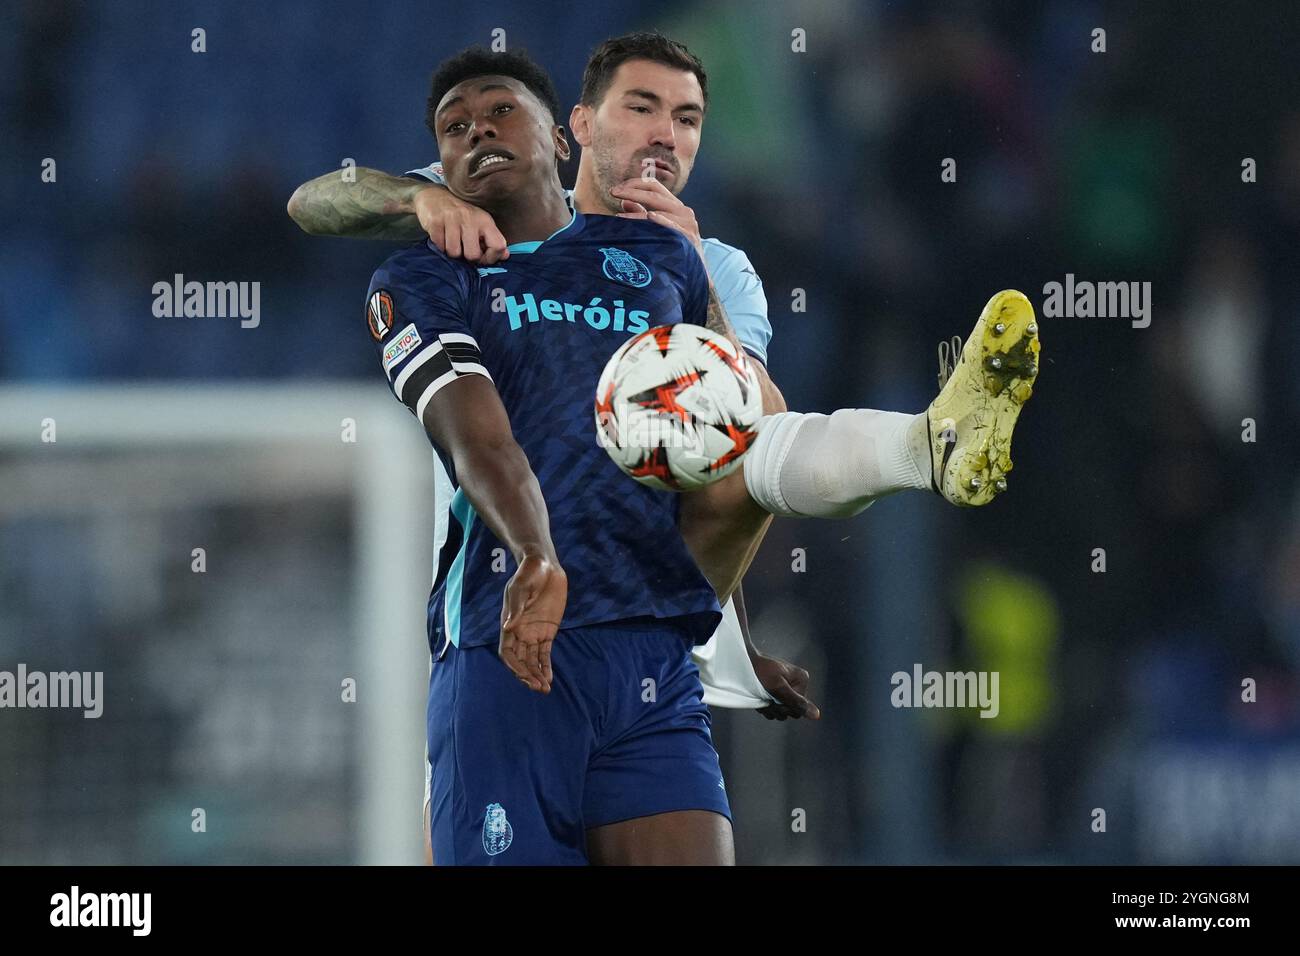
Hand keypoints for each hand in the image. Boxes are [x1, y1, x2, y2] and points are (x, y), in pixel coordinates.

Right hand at [413, 186, 508, 263]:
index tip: (481, 257)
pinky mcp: (435, 222)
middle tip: (462, 248)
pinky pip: (439, 246)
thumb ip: (492, 240)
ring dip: (451, 252)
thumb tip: (505, 255)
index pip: (498, 246)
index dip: (490, 258)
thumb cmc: (460, 215)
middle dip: (466, 257)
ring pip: (454, 253)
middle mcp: (470, 218)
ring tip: (450, 241)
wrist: (433, 196)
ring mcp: (452, 219)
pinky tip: (441, 237)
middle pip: (473, 255)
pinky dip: (439, 246)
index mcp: (485, 220)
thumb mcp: (479, 223)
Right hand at [498, 553, 566, 692]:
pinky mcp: (547, 631)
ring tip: (544, 689)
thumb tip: (509, 627)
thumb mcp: (521, 587)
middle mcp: (520, 632)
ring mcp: (533, 632)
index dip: (514, 666)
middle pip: (520, 660)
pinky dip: (546, 666)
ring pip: (532, 660)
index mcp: (509, 624)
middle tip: (538, 688)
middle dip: (527, 675)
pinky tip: (549, 678)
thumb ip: (517, 607)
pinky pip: (545, 653)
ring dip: (536, 675)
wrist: (544, 565)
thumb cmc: (529, 572)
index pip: (507, 652)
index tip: (524, 676)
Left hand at [610, 177, 703, 258]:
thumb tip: (623, 202)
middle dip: (631, 191)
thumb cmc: (674, 250)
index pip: (654, 186)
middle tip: (613, 192)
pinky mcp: (688, 237)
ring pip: (658, 211)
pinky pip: (673, 227)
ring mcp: (687, 224)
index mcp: (675, 206)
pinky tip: (649, 217)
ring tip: (619, 217)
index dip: (634, 184)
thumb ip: (641, 214)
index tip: (616, 189)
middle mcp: (683, 211)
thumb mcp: (658, 228)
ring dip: (637, 213)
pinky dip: (661, 220)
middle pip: (654, 194)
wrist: (695, 273)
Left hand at [752, 654, 820, 719]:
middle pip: (792, 712)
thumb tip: (817, 715)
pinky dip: (765, 707)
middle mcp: (797, 685)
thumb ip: (796, 702)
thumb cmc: (759, 672)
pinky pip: (775, 709)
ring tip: (760, 697)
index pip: (799, 709)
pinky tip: (759, 698)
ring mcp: (787, 690)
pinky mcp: (777, 693)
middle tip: (764, 698)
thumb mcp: (778, 688)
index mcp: (802, 680)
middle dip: (776, 708)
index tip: (772, 697)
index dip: (784, 707)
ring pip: (782, 712)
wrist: (742, 663)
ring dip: (769, 709)